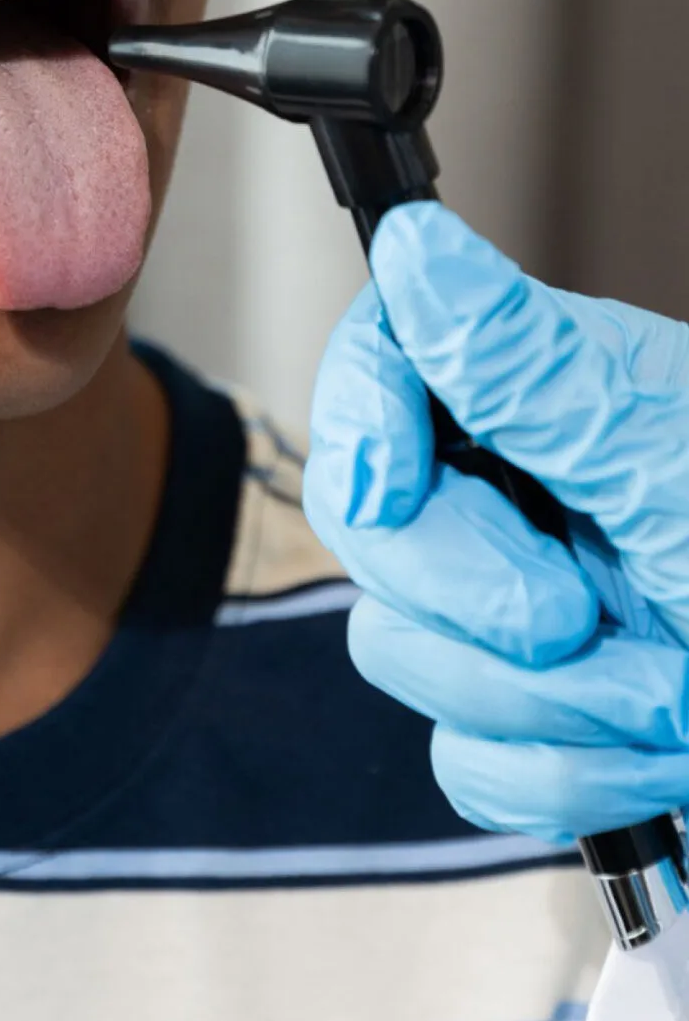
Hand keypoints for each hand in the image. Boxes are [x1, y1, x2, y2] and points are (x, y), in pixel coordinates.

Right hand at [303, 202, 688, 843]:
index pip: (379, 369)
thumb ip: (524, 363)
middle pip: (375, 534)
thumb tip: (416, 245)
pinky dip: (563, 775)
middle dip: (476, 601)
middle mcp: (522, 494)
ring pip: (408, 656)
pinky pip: (471, 763)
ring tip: (661, 694)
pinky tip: (649, 747)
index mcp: (545, 398)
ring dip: (545, 706)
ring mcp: (524, 611)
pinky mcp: (545, 721)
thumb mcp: (668, 455)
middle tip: (582, 614)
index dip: (362, 423)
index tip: (396, 485)